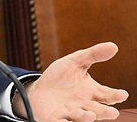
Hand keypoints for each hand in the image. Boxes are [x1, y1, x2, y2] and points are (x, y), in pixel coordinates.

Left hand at [13, 42, 128, 121]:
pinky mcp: (55, 119)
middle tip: (113, 113)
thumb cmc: (60, 77)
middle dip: (105, 112)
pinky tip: (67, 121)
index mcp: (91, 92)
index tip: (123, 94)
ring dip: (86, 118)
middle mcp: (84, 105)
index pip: (107, 95)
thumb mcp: (75, 62)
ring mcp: (70, 113)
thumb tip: (114, 45)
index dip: (115, 95)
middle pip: (97, 110)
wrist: (38, 89)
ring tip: (90, 115)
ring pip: (81, 118)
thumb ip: (93, 55)